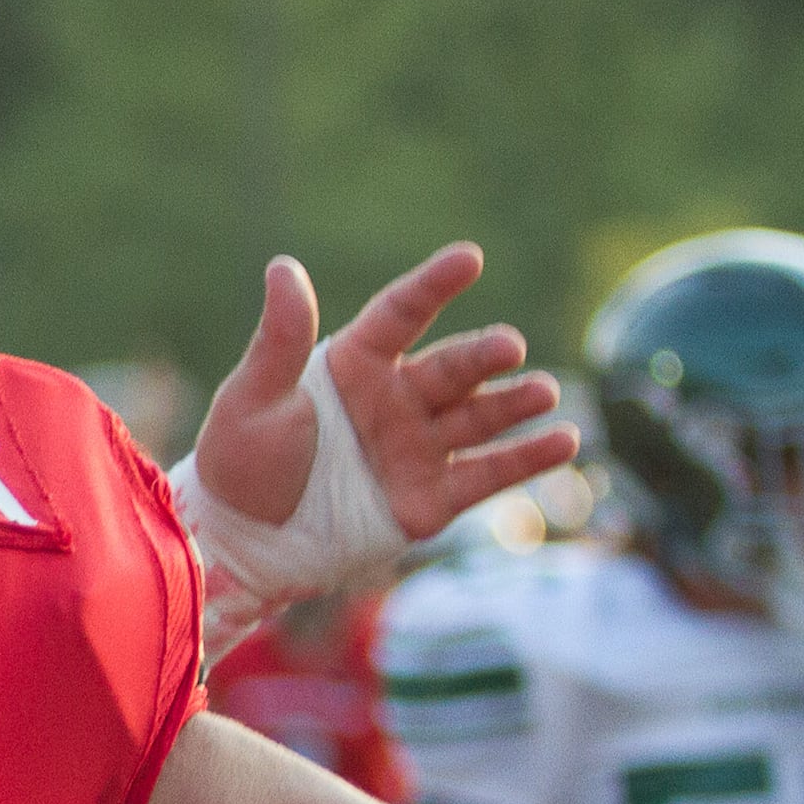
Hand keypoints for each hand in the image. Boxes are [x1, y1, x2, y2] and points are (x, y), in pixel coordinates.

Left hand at [195, 245, 577, 548]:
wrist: (241, 545)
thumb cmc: (239, 461)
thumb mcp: (254, 397)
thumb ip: (280, 338)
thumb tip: (282, 267)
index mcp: (353, 363)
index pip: (402, 314)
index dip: (434, 286)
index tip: (468, 258)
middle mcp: (396, 399)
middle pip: (453, 367)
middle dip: (485, 356)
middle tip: (510, 346)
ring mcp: (418, 448)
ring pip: (480, 416)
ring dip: (515, 403)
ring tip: (544, 392)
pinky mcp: (430, 499)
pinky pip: (486, 475)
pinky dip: (525, 459)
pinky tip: (564, 442)